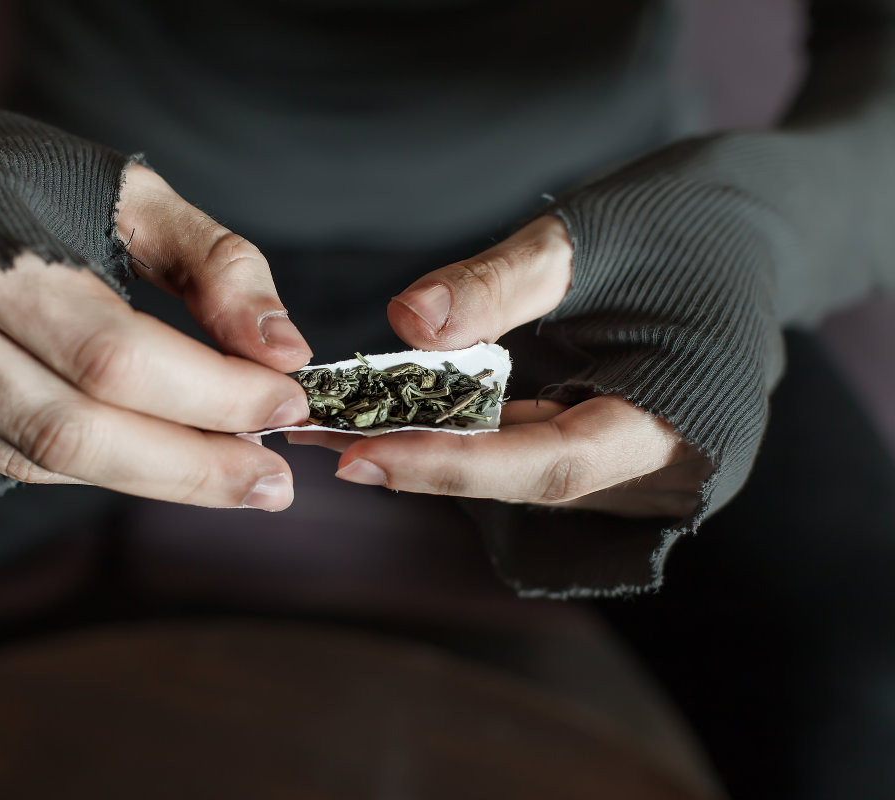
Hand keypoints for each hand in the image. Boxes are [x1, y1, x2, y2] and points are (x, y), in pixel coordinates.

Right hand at [0, 165, 311, 510]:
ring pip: (43, 462)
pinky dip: (101, 471)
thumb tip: (286, 350)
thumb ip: (213, 261)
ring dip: (156, 481)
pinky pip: (16, 465)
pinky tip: (159, 462)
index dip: (210, 391)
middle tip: (275, 478)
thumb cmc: (13, 186)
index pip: (112, 351)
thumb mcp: (124, 194)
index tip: (288, 399)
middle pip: (74, 428)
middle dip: (192, 464)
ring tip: (240, 479)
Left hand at [288, 216, 710, 518]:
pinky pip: (532, 441)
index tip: (360, 456)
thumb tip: (405, 321)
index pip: (548, 464)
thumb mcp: (593, 236)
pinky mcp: (610, 433)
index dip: (452, 466)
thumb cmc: (691, 220)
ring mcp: (636, 456)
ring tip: (335, 424)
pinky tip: (397, 409)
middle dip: (422, 460)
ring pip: (521, 464)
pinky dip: (466, 427)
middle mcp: (659, 461)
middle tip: (319, 438)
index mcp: (677, 420)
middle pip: (525, 476)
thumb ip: (504, 283)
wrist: (763, 223)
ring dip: (431, 446)